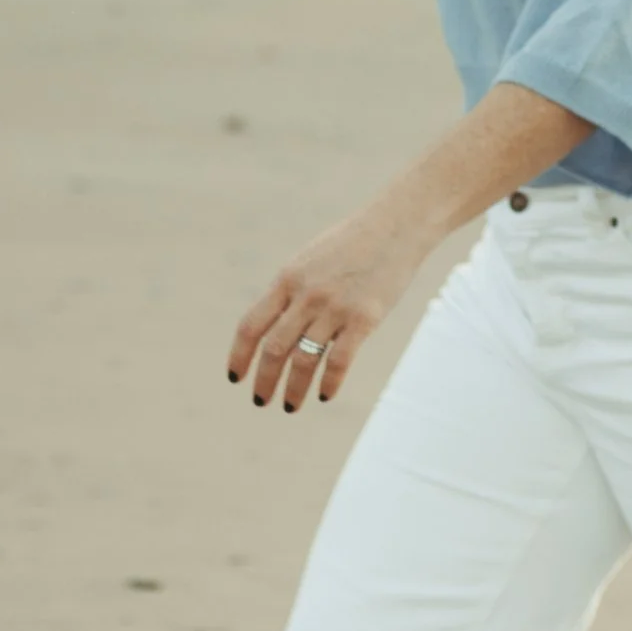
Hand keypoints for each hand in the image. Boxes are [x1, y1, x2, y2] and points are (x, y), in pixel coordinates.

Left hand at [227, 208, 429, 413]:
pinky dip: (329, 382)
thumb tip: (273, 328)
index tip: (235, 378)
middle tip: (262, 400)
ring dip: (294, 388)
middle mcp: (306, 295)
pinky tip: (325, 396)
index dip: (239, 355)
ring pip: (304, 360)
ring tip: (290, 405)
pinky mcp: (364, 318)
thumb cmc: (353, 244)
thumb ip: (291, 291)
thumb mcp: (310, 260)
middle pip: (274, 348)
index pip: (251, 325)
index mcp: (287, 279)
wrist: (397, 225)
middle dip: (265, 379)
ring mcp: (335, 307)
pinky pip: (340, 360)